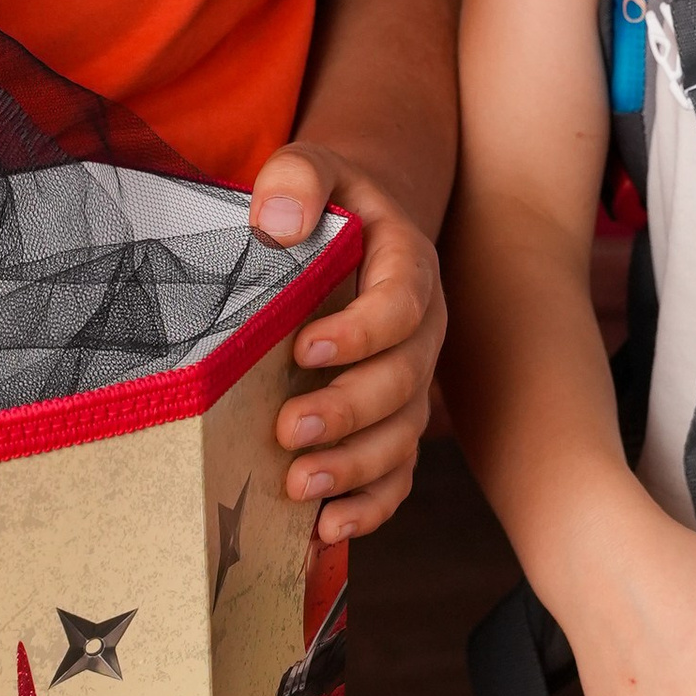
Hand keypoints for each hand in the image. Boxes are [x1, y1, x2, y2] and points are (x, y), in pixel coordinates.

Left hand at [251, 145, 438, 543]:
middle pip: (403, 382)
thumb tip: (275, 223)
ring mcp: (410, 381)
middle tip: (286, 429)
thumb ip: (297, 177)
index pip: (401, 304)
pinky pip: (396, 474)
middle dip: (347, 412)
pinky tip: (326, 529)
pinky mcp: (390, 420)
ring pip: (402, 437)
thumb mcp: (310, 165)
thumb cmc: (325, 200)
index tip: (305, 346)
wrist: (355, 227)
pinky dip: (369, 507)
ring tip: (298, 486)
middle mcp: (420, 331)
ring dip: (354, 468)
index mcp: (408, 266)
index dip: (361, 331)